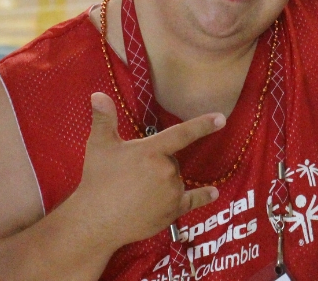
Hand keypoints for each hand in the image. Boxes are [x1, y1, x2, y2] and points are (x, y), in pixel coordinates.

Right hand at [71, 93, 222, 250]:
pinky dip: (203, 196)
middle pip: (171, 160)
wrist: (96, 222)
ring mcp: (172, 192)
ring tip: (138, 192)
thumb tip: (98, 94)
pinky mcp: (173, 211)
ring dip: (164, 182)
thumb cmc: (97, 181)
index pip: (182, 133)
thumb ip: (104, 119)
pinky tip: (214, 194)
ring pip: (176, 180)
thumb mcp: (99, 146)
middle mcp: (167, 170)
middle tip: (133, 175)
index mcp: (152, 151)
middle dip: (157, 163)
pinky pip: (193, 200)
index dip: (203, 125)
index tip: (221, 118)